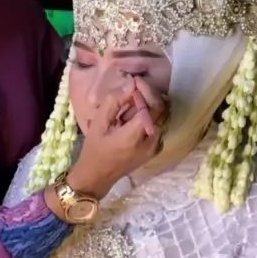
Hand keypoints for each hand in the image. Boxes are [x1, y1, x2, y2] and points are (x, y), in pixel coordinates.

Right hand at [67, 77, 166, 199]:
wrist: (98, 176)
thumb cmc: (95, 149)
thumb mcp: (98, 123)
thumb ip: (114, 101)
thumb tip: (130, 84)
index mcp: (136, 135)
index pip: (154, 106)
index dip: (147, 90)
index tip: (135, 81)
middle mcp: (152, 141)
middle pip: (162, 110)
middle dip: (149, 95)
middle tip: (134, 87)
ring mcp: (156, 147)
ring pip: (162, 117)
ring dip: (150, 105)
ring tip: (132, 101)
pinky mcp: (155, 149)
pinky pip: (159, 126)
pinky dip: (150, 115)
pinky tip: (134, 115)